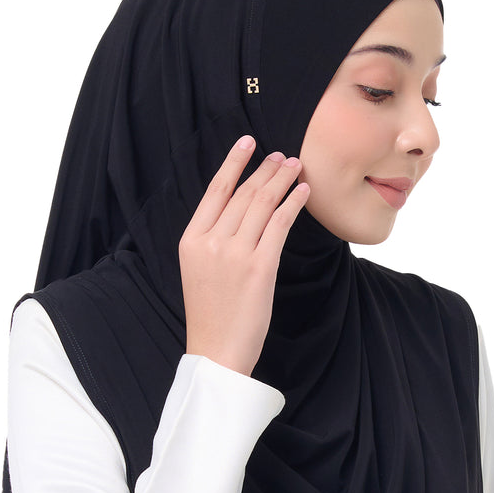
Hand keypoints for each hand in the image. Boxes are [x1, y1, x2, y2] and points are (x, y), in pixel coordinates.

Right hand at [178, 135, 309, 376]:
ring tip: (295, 167)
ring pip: (261, 204)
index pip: (215, 190)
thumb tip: (242, 210)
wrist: (216, 350)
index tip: (248, 142)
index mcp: (191, 239)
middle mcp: (210, 241)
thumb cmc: (212, 313)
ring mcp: (234, 253)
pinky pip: (279, 224)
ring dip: (281, 181)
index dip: (233, 162)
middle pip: (242, 194)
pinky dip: (293, 204)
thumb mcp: (199, 269)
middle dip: (265, 170)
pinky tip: (302, 192)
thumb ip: (213, 239)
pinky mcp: (259, 266)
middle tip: (282, 156)